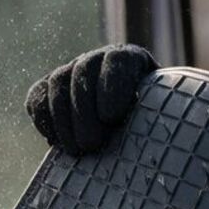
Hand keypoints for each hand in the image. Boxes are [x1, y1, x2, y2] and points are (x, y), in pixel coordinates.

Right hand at [24, 44, 159, 155]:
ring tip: (76, 150)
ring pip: (58, 83)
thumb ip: (158, 116)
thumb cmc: (152, 125)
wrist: (130, 128)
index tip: (111, 117)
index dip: (112, 85)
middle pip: (83, 71)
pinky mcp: (47, 88)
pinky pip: (37, 96)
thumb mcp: (160, 116)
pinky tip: (56, 142)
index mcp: (131, 59)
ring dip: (62, 119)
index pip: (118, 59)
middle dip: (84, 111)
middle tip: (91, 144)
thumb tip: (170, 133)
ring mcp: (71, 70)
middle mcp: (98, 58)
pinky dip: (43, 119)